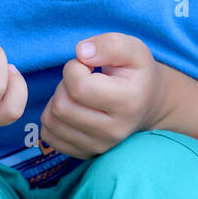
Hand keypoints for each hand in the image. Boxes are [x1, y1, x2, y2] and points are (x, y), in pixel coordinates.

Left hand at [39, 33, 167, 158]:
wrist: (148, 103)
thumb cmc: (136, 72)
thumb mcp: (133, 48)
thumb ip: (110, 44)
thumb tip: (81, 52)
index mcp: (128, 102)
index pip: (79, 87)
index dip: (74, 67)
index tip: (87, 64)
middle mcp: (114, 131)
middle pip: (62, 106)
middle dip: (64, 84)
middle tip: (81, 78)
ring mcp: (100, 146)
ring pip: (52, 121)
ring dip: (57, 100)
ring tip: (77, 93)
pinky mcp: (86, 154)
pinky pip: (49, 136)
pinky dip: (53, 118)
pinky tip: (71, 108)